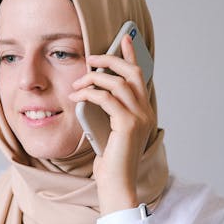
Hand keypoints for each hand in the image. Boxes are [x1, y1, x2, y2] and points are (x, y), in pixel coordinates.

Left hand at [69, 34, 155, 215]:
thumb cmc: (110, 162)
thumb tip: (91, 92)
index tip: (123, 39)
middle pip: (131, 73)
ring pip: (118, 83)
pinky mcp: (128, 124)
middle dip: (110, 60)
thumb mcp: (107, 131)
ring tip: (77, 82)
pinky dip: (90, 93)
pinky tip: (77, 95)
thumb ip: (107, 112)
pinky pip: (106, 98)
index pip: (139, 76)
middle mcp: (145, 112)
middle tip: (91, 58)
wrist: (116, 184)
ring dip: (95, 78)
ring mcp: (139, 117)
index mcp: (143, 111)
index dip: (131, 55)